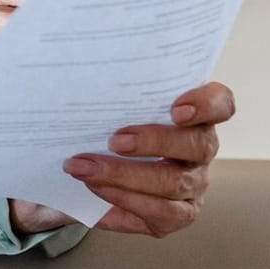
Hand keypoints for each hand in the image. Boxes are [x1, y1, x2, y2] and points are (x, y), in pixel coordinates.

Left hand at [10, 81, 234, 238]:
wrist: (73, 169)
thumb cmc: (92, 125)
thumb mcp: (94, 99)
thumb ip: (94, 81)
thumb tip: (48, 52)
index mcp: (193, 112)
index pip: (221, 102)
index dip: (206, 104)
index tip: (175, 106)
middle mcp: (200, 149)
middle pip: (197, 146)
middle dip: (154, 142)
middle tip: (113, 139)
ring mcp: (192, 186)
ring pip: (172, 186)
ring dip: (124, 178)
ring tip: (82, 169)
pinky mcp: (174, 216)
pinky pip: (156, 217)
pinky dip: (121, 205)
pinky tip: (92, 197)